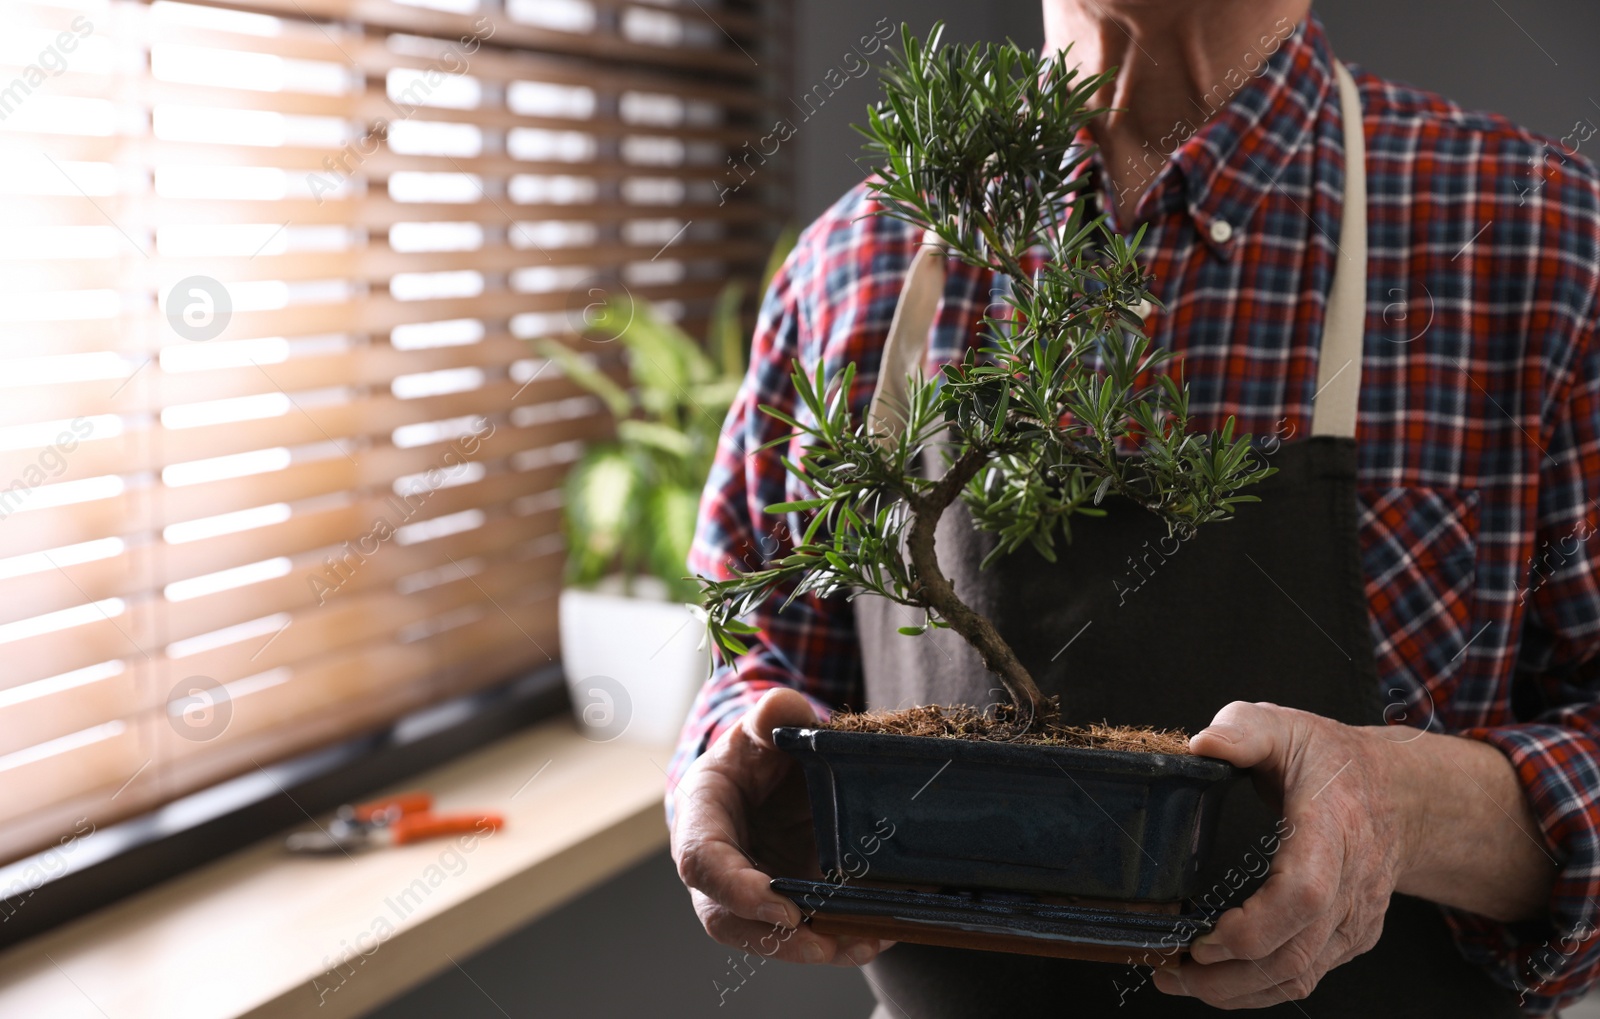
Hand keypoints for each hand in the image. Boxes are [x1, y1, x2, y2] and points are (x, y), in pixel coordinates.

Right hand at [670, 688, 892, 966]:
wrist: (764, 773)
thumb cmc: (754, 751)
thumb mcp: (761, 726)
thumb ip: (770, 715)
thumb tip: (782, 707)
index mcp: (700, 817)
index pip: (703, 863)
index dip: (739, 890)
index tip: (784, 906)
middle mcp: (716, 866)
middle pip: (727, 918)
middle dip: (776, 939)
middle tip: (825, 944)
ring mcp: (746, 892)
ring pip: (765, 935)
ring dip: (812, 947)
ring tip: (863, 942)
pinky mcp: (780, 903)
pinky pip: (801, 932)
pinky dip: (837, 939)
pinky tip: (875, 936)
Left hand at [1152, 701, 1409, 1007]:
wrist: (1403, 795)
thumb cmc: (1334, 761)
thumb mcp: (1285, 726)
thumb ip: (1242, 730)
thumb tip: (1200, 745)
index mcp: (1332, 828)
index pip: (1303, 893)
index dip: (1253, 926)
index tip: (1203, 934)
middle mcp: (1351, 883)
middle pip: (1294, 953)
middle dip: (1226, 975)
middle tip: (1168, 967)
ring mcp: (1355, 918)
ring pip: (1299, 975)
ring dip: (1234, 991)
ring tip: (1178, 978)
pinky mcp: (1351, 938)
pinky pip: (1305, 976)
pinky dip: (1257, 989)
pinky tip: (1216, 980)